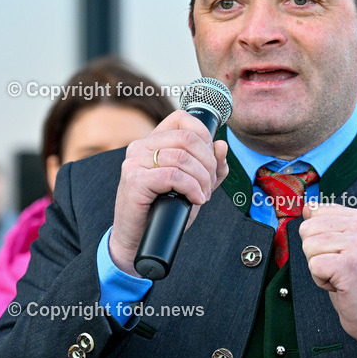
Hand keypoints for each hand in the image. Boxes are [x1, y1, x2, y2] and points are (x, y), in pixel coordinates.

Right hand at [108, 109, 228, 275]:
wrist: (138, 239)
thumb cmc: (164, 211)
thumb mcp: (193, 185)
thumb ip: (210, 167)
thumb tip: (222, 145)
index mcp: (152, 142)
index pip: (182, 118)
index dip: (204, 135)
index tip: (210, 159)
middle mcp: (140, 146)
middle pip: (188, 138)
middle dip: (208, 162)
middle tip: (209, 184)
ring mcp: (135, 162)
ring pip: (183, 158)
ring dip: (202, 179)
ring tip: (202, 195)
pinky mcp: (135, 180)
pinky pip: (174, 176)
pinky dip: (192, 188)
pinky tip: (195, 200)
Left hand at [300, 203, 356, 357]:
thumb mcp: (347, 247)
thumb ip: (329, 225)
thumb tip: (307, 207)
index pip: (315, 212)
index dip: (318, 238)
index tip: (338, 254)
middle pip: (307, 229)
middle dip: (315, 253)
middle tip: (338, 269)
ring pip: (308, 247)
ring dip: (318, 269)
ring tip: (340, 277)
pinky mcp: (350, 264)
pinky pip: (313, 266)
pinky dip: (320, 281)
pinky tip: (340, 285)